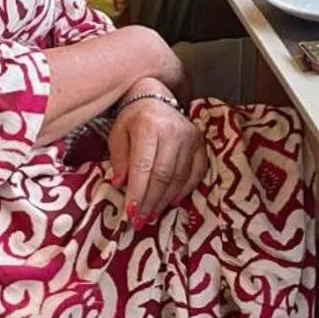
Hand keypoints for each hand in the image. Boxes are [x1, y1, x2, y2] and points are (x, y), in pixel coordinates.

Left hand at [107, 79, 207, 224]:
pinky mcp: (201, 142)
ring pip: (179, 177)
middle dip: (151, 201)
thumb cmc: (132, 119)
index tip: (130, 213)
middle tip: (140, 220)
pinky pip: (197, 172)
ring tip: (152, 214)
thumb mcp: (117, 135)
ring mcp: (190, 136)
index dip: (138, 192)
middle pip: (163, 175)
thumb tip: (121, 185)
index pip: (144, 166)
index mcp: (149, 126)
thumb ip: (119, 159)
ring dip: (165, 200)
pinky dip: (185, 190)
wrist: (154, 97)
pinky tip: (172, 201)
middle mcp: (174, 130)